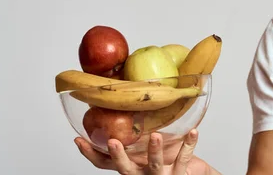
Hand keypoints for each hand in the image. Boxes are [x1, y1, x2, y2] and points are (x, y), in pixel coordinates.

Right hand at [75, 130, 215, 173]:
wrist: (190, 174)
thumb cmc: (166, 160)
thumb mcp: (146, 149)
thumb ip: (136, 135)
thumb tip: (126, 104)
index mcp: (131, 165)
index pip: (105, 164)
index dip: (90, 153)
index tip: (78, 139)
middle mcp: (142, 174)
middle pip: (124, 169)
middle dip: (118, 156)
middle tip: (111, 141)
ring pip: (154, 166)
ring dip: (154, 151)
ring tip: (156, 136)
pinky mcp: (179, 174)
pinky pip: (184, 158)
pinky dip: (189, 144)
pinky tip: (193, 132)